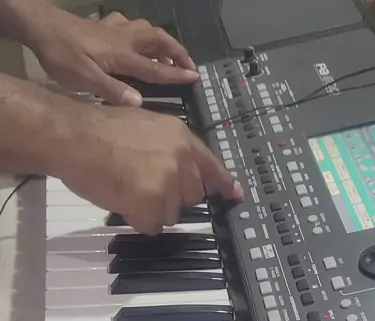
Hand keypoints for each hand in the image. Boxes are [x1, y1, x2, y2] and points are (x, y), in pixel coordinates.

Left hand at [28, 7, 198, 104]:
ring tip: (169, 54)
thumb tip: (140, 103)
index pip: (156, 68)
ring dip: (162, 41)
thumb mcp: (86, 80)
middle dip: (177, 52)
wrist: (42, 28)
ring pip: (147, 30)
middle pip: (159, 41)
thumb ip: (113, 91)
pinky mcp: (104, 26)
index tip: (194, 77)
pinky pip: (128, 25)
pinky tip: (136, 38)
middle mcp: (124, 40)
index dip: (176, 74)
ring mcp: (114, 30)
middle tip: (189, 64)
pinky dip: (139, 32)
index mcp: (123, 56)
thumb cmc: (63, 56)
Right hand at [58, 107, 243, 233]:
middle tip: (140, 184)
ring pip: (169, 214)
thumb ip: (167, 149)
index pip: (210, 165)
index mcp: (180, 136)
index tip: (236, 195)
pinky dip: (136, 220)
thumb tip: (176, 172)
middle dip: (169, 198)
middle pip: (190, 197)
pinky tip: (121, 199)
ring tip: (125, 187)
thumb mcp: (144, 127)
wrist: (76, 137)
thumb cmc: (99, 131)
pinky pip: (151, 226)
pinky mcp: (153, 202)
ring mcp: (169, 181)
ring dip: (149, 209)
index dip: (224, 183)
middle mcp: (181, 158)